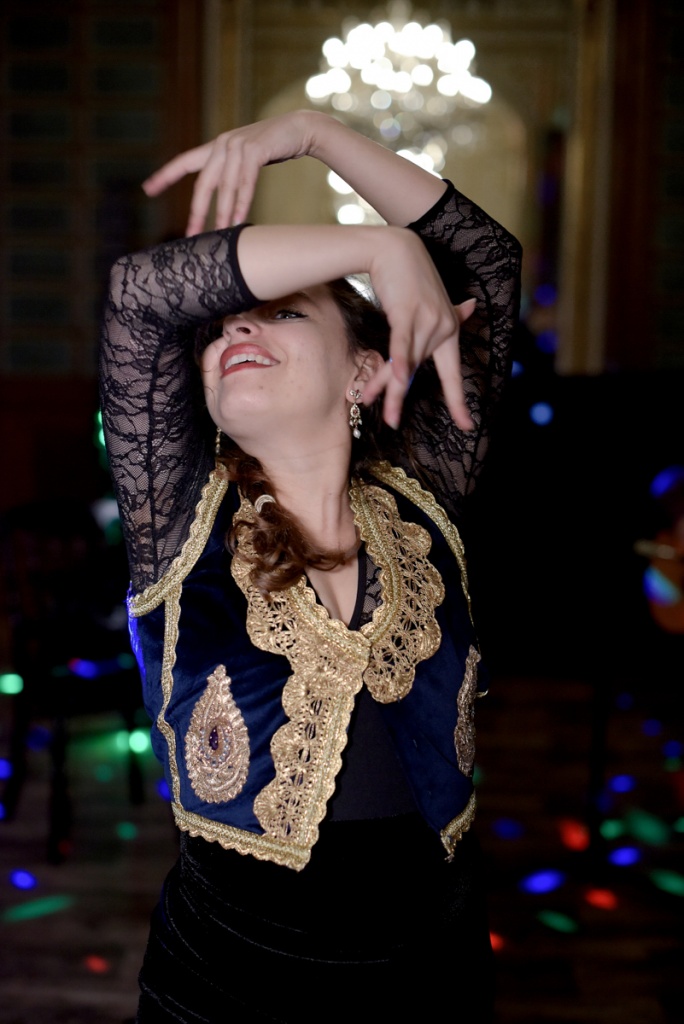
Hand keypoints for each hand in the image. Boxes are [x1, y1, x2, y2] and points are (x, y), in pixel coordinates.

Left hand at [142, 111, 323, 235]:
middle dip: (197, 211)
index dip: (165, 176)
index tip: (148, 190)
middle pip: (204, 183)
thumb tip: (222, 199)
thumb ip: (230, 172)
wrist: (298, 129)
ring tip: (219, 234)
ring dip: (223, 213)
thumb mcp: (245, 158)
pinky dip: (242, 202)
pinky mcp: (256, 150)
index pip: (184, 162)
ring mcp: (238, 146)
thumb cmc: (272, 147)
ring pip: (226, 187)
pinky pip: (246, 182)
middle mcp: (222, 145)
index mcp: (215, 147)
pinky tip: (239, 219)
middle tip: (190, 234)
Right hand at [362, 231, 475, 430]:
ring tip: (374, 408)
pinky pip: (403, 343)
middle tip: (393, 424)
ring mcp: (427, 321)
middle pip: (418, 372)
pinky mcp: (407, 313)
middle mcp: (442, 329)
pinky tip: (398, 379)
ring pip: (406, 362)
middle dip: (401, 399)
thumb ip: (451, 311)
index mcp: (449, 331)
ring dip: (386, 385)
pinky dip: (400, 361)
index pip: (454, 373)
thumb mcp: (435, 298)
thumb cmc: (412, 275)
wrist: (396, 247)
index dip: (459, 400)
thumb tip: (471, 306)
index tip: (467, 425)